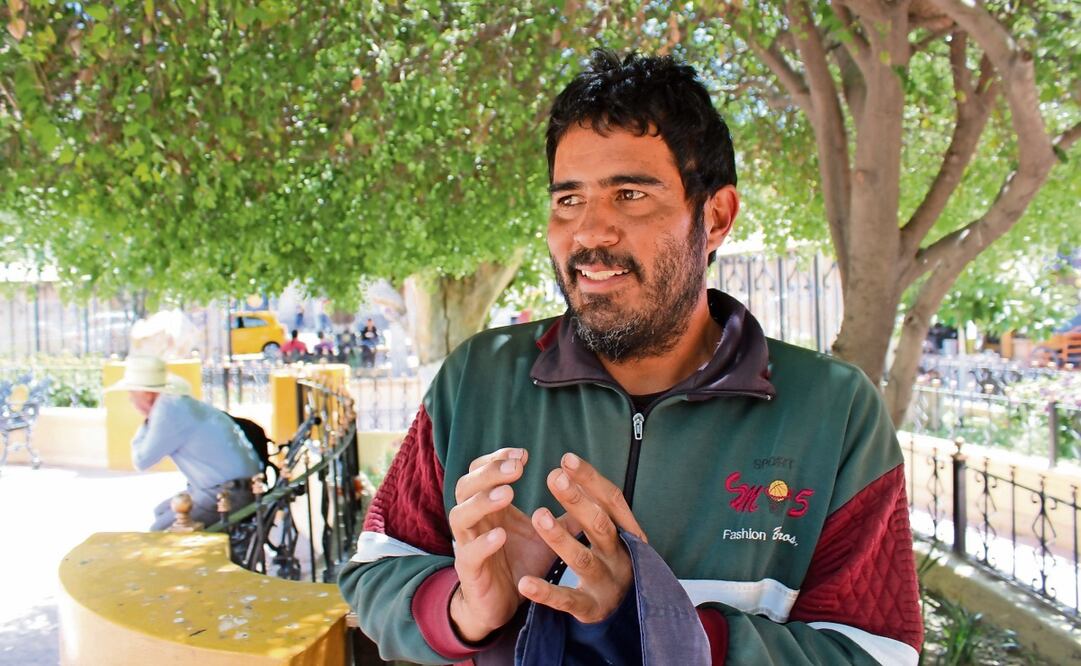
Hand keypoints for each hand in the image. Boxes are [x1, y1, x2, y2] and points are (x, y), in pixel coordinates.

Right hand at [448, 448, 577, 641]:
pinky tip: (501, 535)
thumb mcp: (545, 534)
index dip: (496, 459)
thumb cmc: (522, 562)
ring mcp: (467, 544)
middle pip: (465, 486)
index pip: (480, 471)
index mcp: (488, 506)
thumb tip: (592, 495)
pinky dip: (482, 542)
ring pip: (460, 514)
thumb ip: (563, 515)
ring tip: (508, 494)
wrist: (503, 603)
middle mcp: (473, 520)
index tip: (523, 455)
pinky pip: (469, 553)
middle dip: (489, 473)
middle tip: (516, 468)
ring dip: (482, 502)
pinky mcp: (470, 571)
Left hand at [517, 453, 645, 623]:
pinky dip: (546, 592)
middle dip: (577, 500)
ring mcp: (606, 583)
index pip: (611, 500)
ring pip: (583, 559)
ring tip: (538, 516)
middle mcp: (619, 555)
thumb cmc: (611, 560)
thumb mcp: (606, 533)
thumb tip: (564, 466)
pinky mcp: (591, 609)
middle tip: (553, 477)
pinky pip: (567, 600)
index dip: (590, 478)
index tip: (566, 459)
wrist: (629, 614)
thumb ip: (590, 504)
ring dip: (560, 538)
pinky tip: (525, 582)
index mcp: (624, 533)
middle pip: (600, 524)